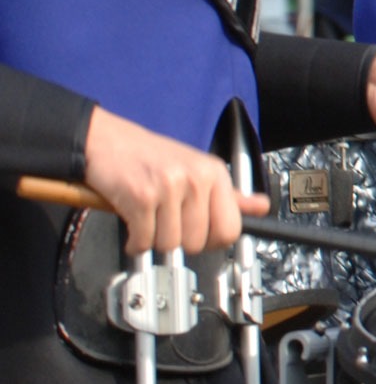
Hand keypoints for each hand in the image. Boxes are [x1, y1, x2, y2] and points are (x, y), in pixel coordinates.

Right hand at [82, 107, 270, 254]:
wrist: (105, 139)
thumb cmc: (149, 157)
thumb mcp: (197, 168)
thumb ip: (230, 194)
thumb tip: (261, 206)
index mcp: (214, 174)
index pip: (230, 229)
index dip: (213, 241)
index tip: (201, 238)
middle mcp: (195, 179)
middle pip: (198, 242)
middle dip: (179, 241)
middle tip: (166, 225)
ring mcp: (168, 187)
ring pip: (170, 244)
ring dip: (154, 240)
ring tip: (149, 220)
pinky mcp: (140, 197)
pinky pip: (144, 240)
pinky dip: (135, 242)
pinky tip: (134, 225)